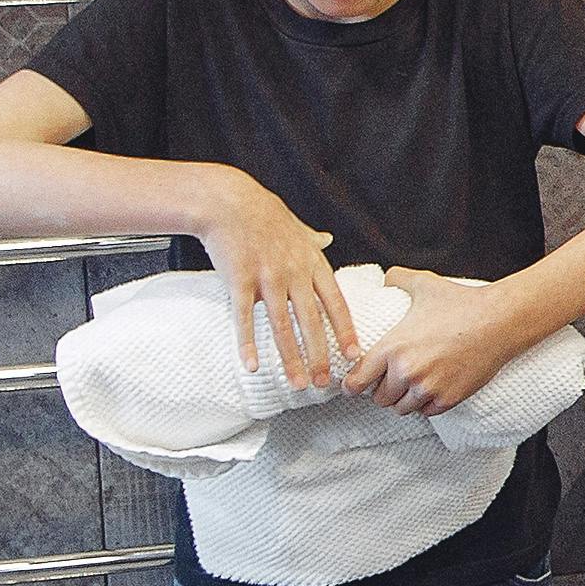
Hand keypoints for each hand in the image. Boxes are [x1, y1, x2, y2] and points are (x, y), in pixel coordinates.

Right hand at [193, 172, 355, 392]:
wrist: (229, 202)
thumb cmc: (264, 214)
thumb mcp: (297, 227)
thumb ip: (313, 239)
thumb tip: (328, 238)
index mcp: (312, 263)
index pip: (336, 303)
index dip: (346, 330)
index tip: (355, 354)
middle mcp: (295, 273)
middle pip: (312, 322)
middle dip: (321, 355)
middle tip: (325, 383)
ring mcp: (268, 278)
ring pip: (283, 326)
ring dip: (291, 358)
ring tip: (298, 383)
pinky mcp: (240, 281)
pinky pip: (246, 318)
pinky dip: (249, 344)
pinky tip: (253, 365)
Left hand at [351, 268, 528, 415]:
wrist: (499, 320)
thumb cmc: (461, 301)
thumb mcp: (425, 284)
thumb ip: (398, 278)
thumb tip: (385, 278)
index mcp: (392, 347)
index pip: (357, 381)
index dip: (351, 385)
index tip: (353, 386)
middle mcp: (407, 372)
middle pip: (379, 398)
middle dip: (381, 391)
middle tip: (387, 382)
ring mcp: (428, 388)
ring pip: (401, 409)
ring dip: (402, 400)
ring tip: (407, 389)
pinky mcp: (449, 399)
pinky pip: (426, 412)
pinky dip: (425, 405)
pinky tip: (428, 391)